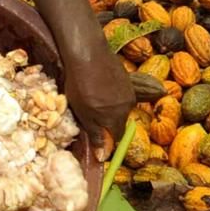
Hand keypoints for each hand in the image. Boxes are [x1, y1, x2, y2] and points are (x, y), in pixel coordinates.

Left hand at [63, 47, 134, 161]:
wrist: (89, 54)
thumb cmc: (81, 86)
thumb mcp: (84, 115)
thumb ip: (95, 135)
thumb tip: (103, 156)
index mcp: (116, 118)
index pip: (117, 137)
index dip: (107, 138)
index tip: (96, 133)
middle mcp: (128, 107)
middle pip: (119, 121)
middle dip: (106, 121)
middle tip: (89, 111)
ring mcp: (129, 91)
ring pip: (120, 106)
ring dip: (109, 106)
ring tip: (92, 95)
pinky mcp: (127, 79)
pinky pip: (120, 93)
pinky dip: (111, 93)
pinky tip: (98, 85)